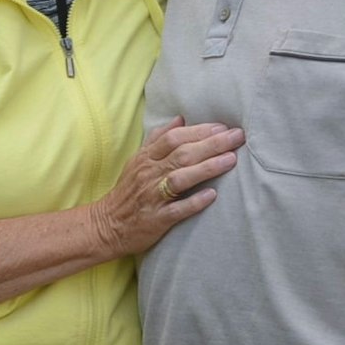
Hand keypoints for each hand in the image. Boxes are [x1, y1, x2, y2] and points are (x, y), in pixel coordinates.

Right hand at [89, 117, 243, 258]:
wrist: (107, 225)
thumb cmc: (128, 192)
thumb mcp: (137, 161)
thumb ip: (158, 140)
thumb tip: (180, 120)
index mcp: (145, 159)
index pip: (172, 138)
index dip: (197, 131)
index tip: (222, 126)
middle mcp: (148, 174)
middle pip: (181, 154)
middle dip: (211, 144)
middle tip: (236, 136)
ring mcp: (152, 196)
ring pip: (180, 178)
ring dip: (206, 168)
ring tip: (231, 160)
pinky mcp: (156, 218)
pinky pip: (177, 210)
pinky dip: (194, 202)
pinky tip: (212, 195)